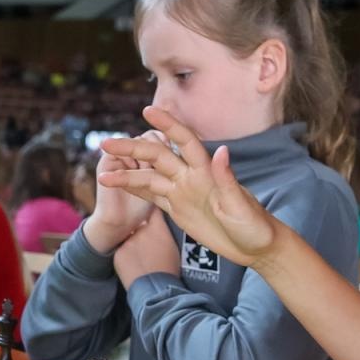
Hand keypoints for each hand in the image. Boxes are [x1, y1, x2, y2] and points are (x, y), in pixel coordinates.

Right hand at [98, 107, 278, 267]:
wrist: (256, 247)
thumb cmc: (255, 225)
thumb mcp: (241, 205)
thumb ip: (228, 179)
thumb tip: (222, 150)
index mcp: (207, 171)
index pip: (184, 141)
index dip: (168, 125)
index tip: (148, 112)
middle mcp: (192, 177)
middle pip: (158, 156)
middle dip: (133, 149)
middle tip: (107, 144)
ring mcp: (183, 192)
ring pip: (150, 177)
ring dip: (128, 174)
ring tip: (103, 176)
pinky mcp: (179, 209)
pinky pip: (153, 196)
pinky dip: (134, 190)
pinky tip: (117, 186)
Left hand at [112, 215, 179, 287]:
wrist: (156, 290)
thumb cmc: (170, 270)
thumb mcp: (174, 247)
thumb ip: (164, 232)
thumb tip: (159, 225)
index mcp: (158, 228)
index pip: (153, 210)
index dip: (152, 211)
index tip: (152, 213)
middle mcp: (141, 231)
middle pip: (140, 225)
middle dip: (144, 232)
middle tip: (150, 247)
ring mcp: (128, 242)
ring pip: (131, 238)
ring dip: (135, 244)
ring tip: (143, 259)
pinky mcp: (118, 253)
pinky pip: (122, 250)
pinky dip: (127, 255)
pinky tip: (135, 265)